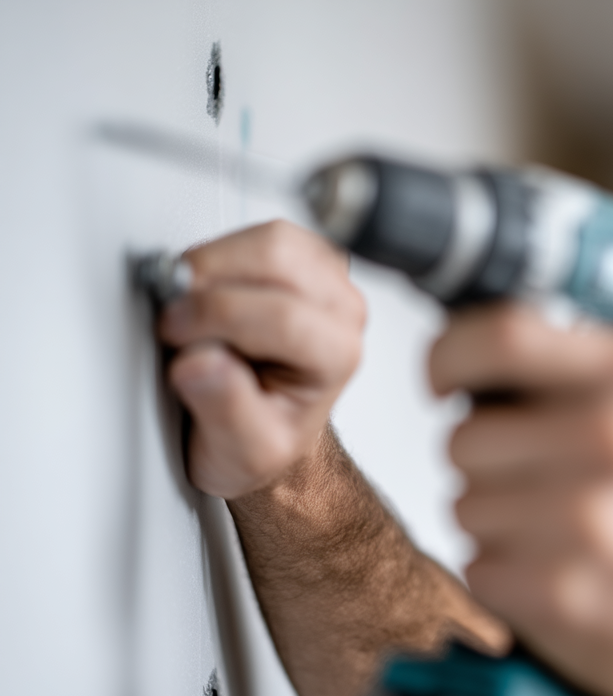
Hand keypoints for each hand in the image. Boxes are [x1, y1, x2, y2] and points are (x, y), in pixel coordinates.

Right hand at [158, 220, 364, 498]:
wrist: (268, 425)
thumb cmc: (263, 433)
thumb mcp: (243, 450)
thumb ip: (225, 408)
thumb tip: (200, 363)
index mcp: (338, 354)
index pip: (283, 315)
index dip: (216, 316)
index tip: (174, 332)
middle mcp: (342, 310)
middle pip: (279, 259)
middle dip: (211, 280)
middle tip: (176, 315)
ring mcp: (328, 278)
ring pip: (270, 239)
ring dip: (214, 264)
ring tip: (190, 306)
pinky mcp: (304, 258)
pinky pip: (258, 233)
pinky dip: (219, 255)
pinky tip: (207, 291)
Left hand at [431, 303, 612, 695]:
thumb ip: (586, 370)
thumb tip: (482, 352)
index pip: (499, 335)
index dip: (448, 356)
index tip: (444, 379)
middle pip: (465, 434)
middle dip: (486, 465)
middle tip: (545, 488)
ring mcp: (586, 516)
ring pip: (463, 503)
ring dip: (496, 524)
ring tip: (564, 537)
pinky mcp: (557, 588)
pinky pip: (475, 565)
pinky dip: (505, 577)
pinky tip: (562, 576)